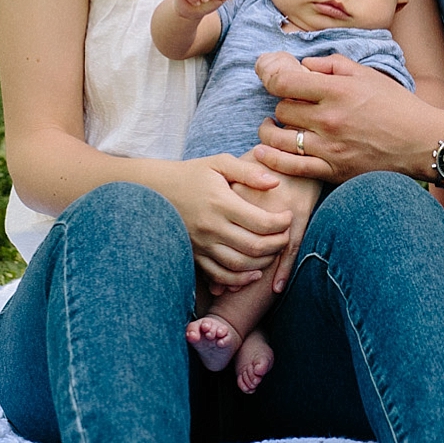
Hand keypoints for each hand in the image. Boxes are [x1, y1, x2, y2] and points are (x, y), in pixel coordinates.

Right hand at [172, 154, 296, 289]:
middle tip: (286, 235)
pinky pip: (220, 276)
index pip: (260, 222)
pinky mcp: (195, 256)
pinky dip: (239, 279)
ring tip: (274, 252)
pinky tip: (253, 273)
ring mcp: (202, 245)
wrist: (155, 191)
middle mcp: (212, 227)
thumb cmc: (192, 174)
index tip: (288, 217)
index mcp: (221, 203)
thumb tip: (275, 183)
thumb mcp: (219, 163)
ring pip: (239, 265)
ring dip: (262, 263)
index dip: (281, 223)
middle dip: (277, 244)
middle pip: (253, 246)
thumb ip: (248, 171)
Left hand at [251, 48, 443, 185]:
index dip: (270, 78)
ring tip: (271, 126)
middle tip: (290, 104)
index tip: (269, 78)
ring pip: (280, 139)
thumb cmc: (395, 104)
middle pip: (282, 110)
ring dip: (270, 131)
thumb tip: (304, 65)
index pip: (284, 83)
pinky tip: (264, 151)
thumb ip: (332, 64)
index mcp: (336, 91)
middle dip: (282, 104)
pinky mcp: (333, 171)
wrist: (419, 142)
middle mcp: (328, 119)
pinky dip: (273, 159)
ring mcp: (329, 148)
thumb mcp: (366, 74)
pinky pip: (292, 167)